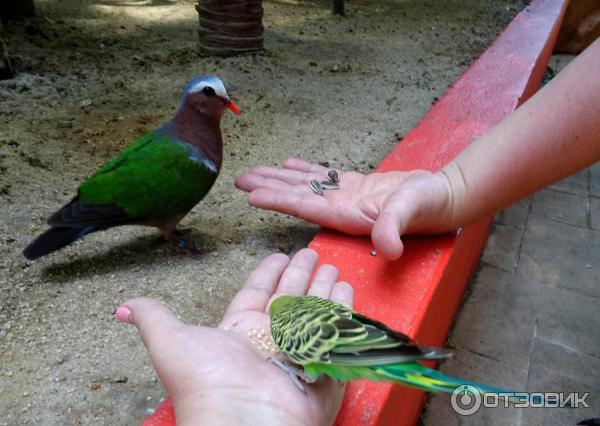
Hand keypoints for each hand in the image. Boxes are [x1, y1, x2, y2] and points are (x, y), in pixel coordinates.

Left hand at [115, 249, 352, 425]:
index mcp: (240, 330)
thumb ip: (154, 319)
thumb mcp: (172, 343)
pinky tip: (347, 294)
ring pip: (315, 312)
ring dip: (324, 290)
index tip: (279, 255)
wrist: (243, 422)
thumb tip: (123, 307)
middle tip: (313, 254)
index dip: (268, 273)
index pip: (258, 292)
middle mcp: (270, 339)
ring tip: (334, 269)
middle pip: (290, 298)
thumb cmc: (207, 383)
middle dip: (302, 275)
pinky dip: (344, 314)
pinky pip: (337, 334)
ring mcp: (299, 353)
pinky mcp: (323, 368)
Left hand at [235, 158, 453, 259]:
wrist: (445, 199)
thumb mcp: (412, 212)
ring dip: (281, 177)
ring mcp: (347, 197)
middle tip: (239, 179)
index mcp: (347, 215)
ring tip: (256, 170)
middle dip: (269, 187)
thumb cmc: (430, 206)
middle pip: (297, 195)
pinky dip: (306, 168)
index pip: (304, 206)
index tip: (251, 194)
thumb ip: (396, 228)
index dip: (278, 199)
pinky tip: (289, 163)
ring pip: (307, 184)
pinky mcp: (357, 186)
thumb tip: (388, 250)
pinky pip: (325, 175)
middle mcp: (341, 208)